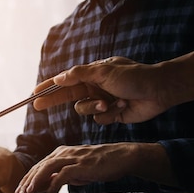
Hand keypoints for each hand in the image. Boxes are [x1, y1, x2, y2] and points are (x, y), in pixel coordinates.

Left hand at [15, 143, 138, 192]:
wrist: (121, 157)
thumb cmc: (98, 165)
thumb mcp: (75, 171)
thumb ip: (59, 176)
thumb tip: (44, 186)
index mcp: (60, 153)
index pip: (38, 167)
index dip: (26, 179)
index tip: (19, 191)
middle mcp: (64, 153)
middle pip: (39, 167)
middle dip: (26, 181)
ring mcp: (73, 157)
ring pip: (48, 167)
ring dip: (36, 180)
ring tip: (28, 192)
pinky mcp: (82, 164)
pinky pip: (64, 173)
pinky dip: (55, 183)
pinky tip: (50, 192)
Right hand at [33, 57, 171, 124]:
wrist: (159, 91)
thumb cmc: (134, 77)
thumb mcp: (104, 72)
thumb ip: (79, 75)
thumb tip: (59, 78)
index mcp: (93, 74)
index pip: (65, 80)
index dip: (49, 86)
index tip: (34, 93)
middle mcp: (95, 87)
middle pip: (68, 96)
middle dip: (54, 101)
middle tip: (37, 106)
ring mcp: (102, 101)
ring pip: (84, 111)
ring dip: (96, 107)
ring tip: (111, 102)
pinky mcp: (111, 114)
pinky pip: (99, 120)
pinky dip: (109, 114)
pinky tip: (123, 106)